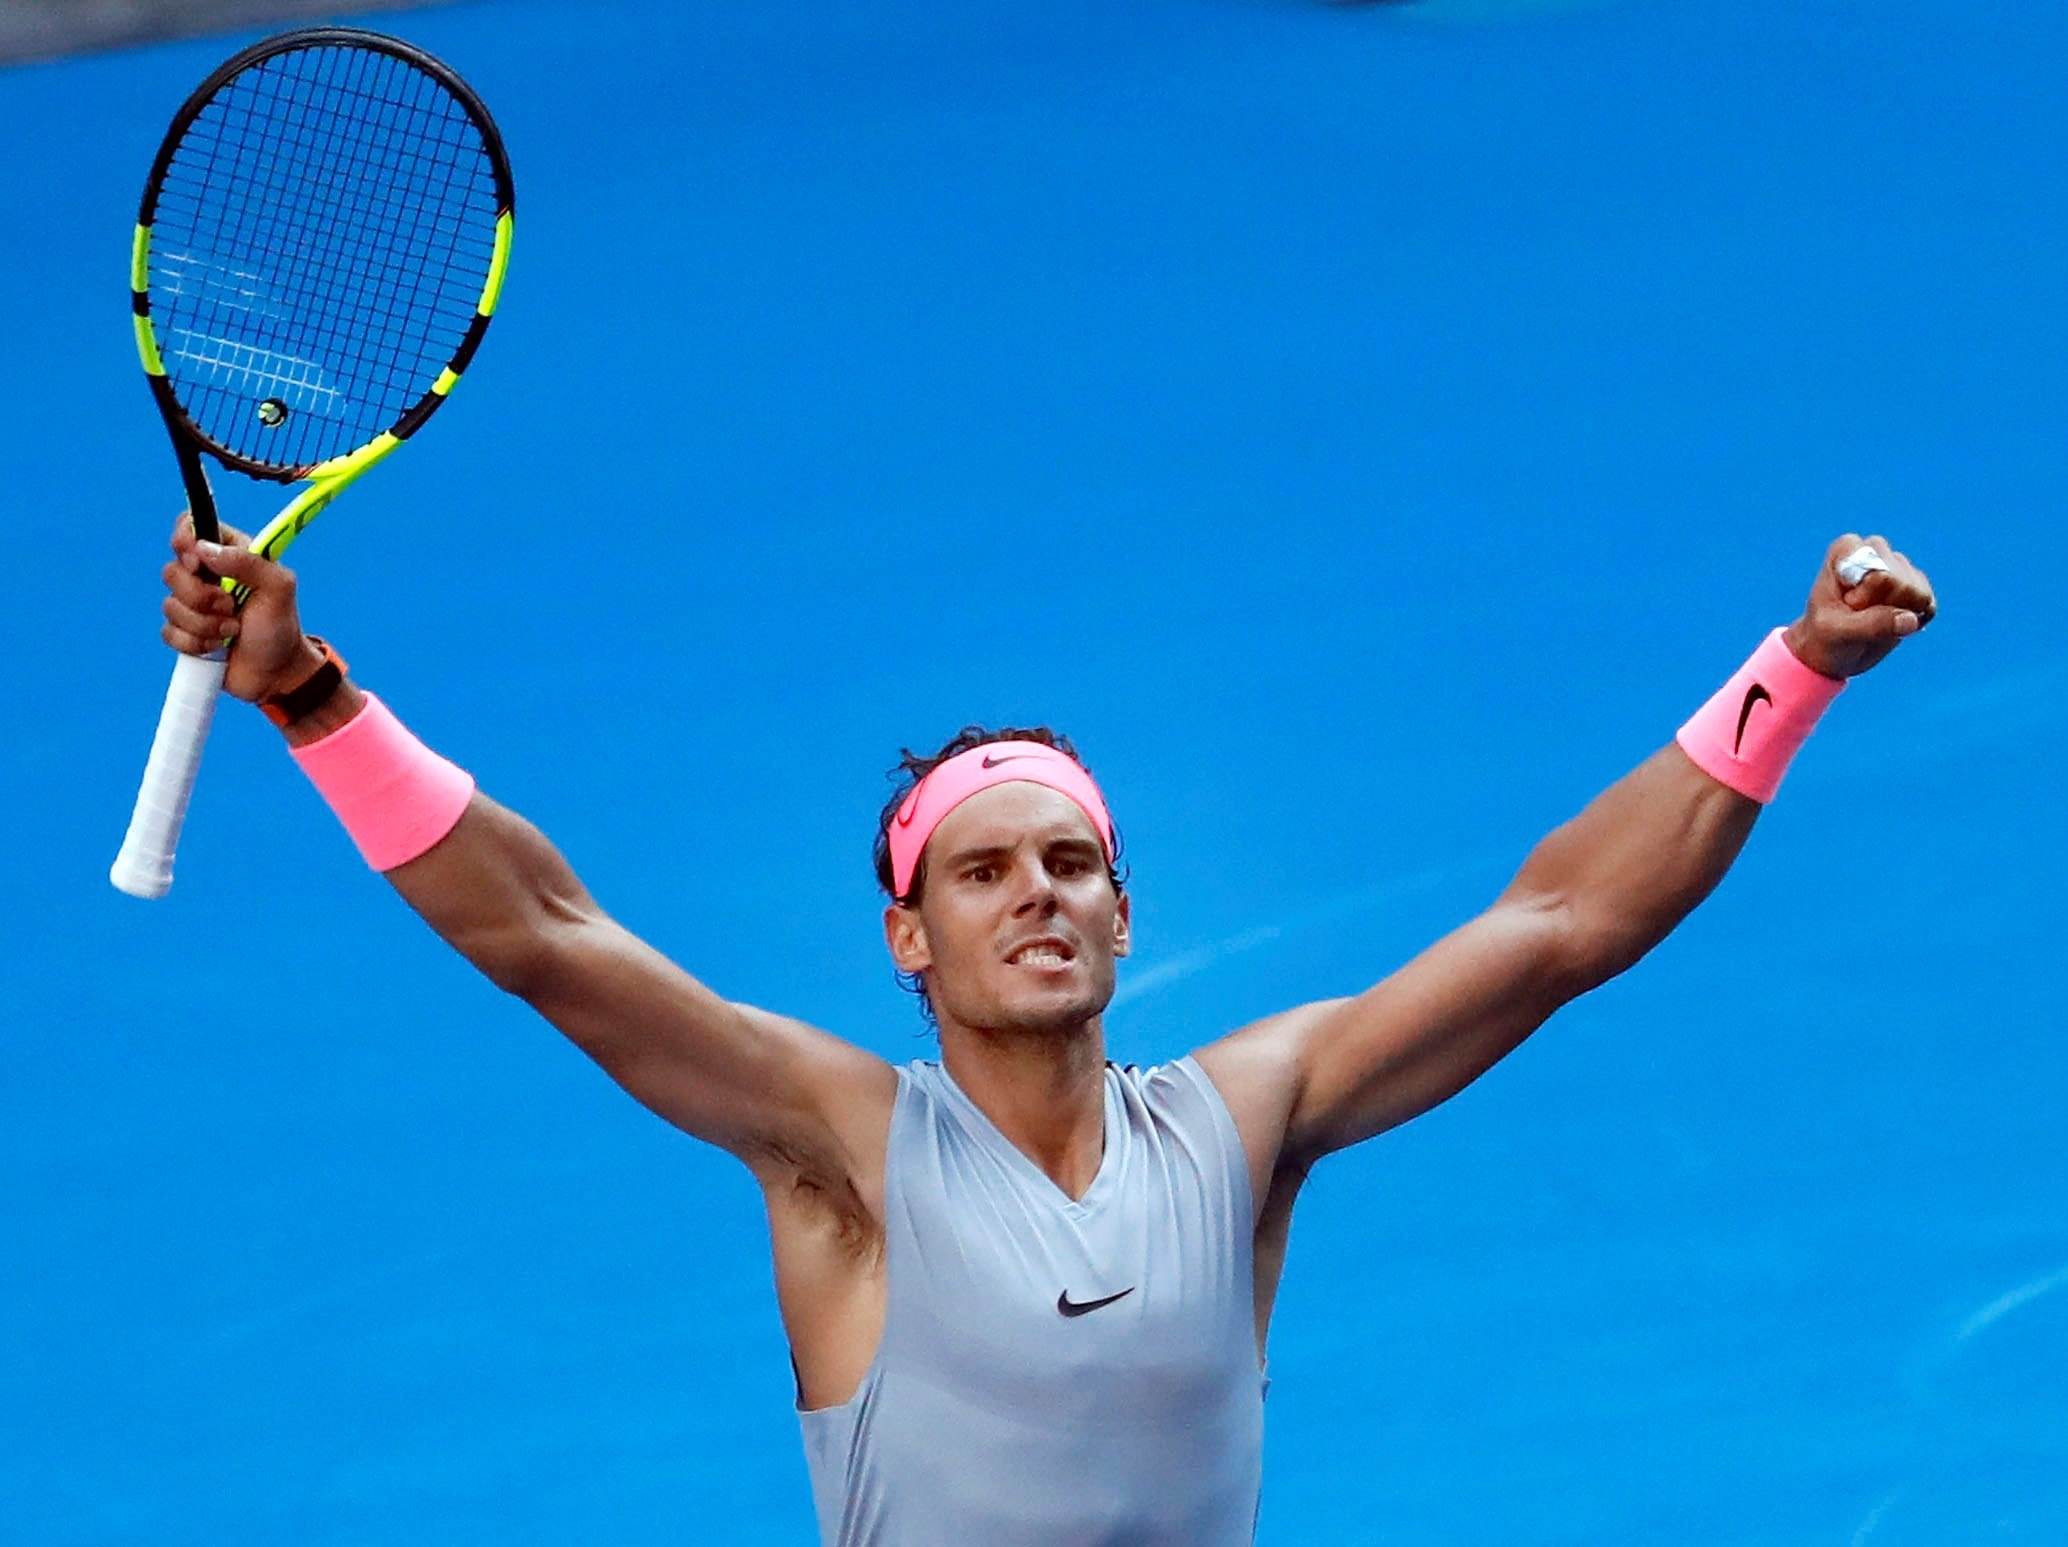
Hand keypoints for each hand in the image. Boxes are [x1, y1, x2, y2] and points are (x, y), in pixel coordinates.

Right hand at [160, 513, 320, 702]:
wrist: (276, 673)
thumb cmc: (280, 627)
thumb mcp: (279, 588)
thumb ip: (248, 562)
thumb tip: (204, 549)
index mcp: (229, 554)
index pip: (190, 526)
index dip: (185, 540)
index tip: (198, 562)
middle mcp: (206, 575)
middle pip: (172, 571)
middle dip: (201, 596)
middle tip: (231, 607)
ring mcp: (193, 605)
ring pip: (169, 605)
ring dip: (204, 624)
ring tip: (232, 631)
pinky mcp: (184, 632)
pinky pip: (168, 632)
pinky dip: (195, 643)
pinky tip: (217, 647)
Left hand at [1782, 532, 1936, 679]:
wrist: (1832, 650)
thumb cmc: (1825, 636)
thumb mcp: (1838, 632)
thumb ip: (1872, 623)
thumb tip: (1910, 619)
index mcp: (1847, 549)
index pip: (1877, 571)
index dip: (1866, 597)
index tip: (1848, 604)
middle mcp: (1875, 550)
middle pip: (1901, 582)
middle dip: (1883, 607)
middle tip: (1858, 614)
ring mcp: (1897, 565)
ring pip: (1917, 593)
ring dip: (1898, 614)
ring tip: (1871, 617)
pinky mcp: (1915, 585)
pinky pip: (1927, 604)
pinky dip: (1912, 620)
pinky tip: (1890, 622)